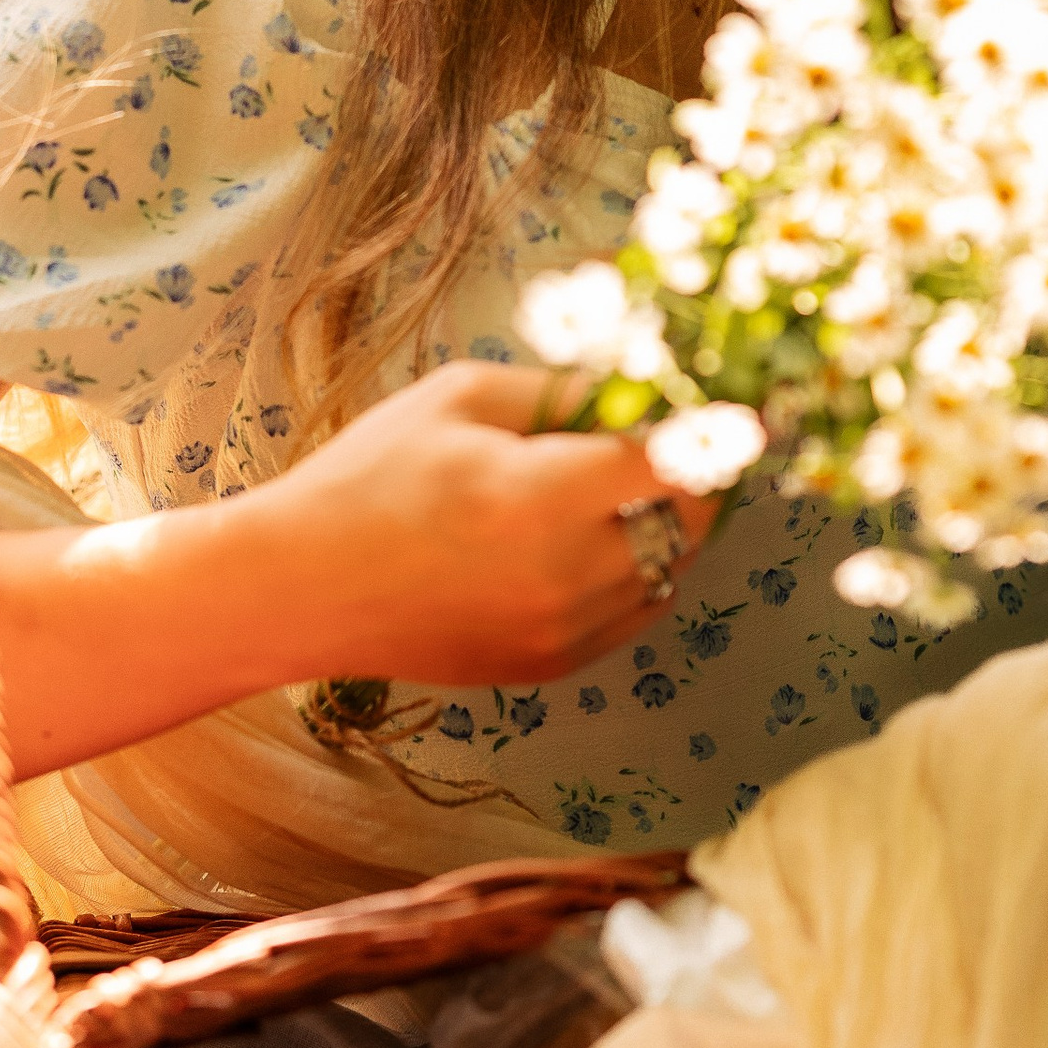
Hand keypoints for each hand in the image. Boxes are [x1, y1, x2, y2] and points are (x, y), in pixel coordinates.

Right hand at [262, 361, 717, 686]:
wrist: (302, 587)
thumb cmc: (369, 478)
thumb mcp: (462, 398)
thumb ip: (563, 389)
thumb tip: (642, 382)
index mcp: (547, 496)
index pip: (681, 460)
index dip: (721, 428)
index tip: (745, 407)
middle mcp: (570, 575)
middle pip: (692, 520)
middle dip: (701, 474)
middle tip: (687, 438)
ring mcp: (564, 631)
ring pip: (670, 570)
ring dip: (669, 524)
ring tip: (628, 485)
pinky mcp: (550, 665)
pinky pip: (633, 614)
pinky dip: (635, 573)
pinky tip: (591, 539)